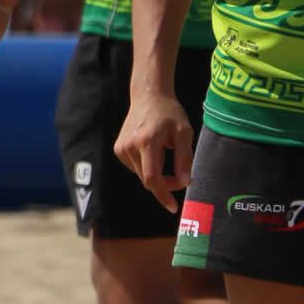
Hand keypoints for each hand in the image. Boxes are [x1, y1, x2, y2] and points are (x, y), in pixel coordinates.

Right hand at [114, 89, 192, 212]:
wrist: (149, 96)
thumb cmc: (170, 113)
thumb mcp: (184, 133)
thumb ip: (185, 159)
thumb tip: (185, 183)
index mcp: (147, 141)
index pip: (152, 178)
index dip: (163, 194)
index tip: (173, 207)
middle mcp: (130, 146)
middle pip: (148, 179)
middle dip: (166, 183)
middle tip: (182, 176)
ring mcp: (121, 148)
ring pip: (142, 175)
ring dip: (157, 174)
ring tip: (166, 152)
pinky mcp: (118, 149)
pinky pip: (136, 168)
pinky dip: (147, 166)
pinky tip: (153, 149)